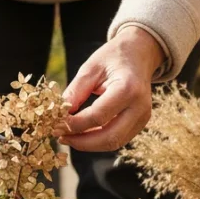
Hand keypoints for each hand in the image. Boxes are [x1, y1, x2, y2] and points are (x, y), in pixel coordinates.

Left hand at [59, 26, 165, 151]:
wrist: (139, 54)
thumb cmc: (113, 58)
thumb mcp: (90, 68)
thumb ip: (75, 92)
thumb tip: (58, 115)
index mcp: (127, 89)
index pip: (97, 117)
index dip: (74, 125)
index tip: (56, 124)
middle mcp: (139, 107)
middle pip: (109, 137)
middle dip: (81, 142)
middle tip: (60, 137)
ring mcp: (143, 117)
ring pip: (114, 143)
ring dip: (89, 144)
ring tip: (68, 137)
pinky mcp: (140, 123)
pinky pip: (118, 139)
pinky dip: (98, 140)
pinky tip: (82, 134)